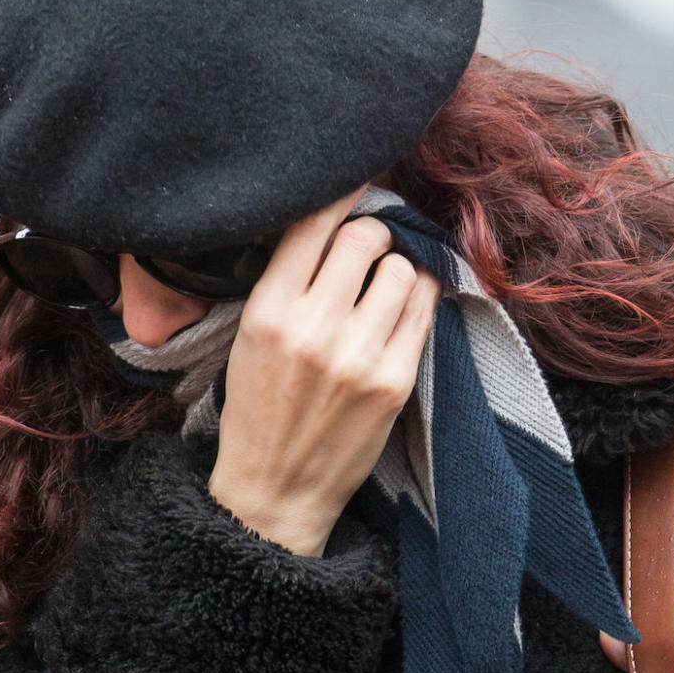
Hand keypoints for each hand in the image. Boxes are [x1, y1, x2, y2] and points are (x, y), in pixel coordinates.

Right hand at [208, 186, 441, 555]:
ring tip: (383, 287)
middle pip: (366, 236)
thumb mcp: (249, 336)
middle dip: (372, 234)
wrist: (276, 488)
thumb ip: (286, 281)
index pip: (314, 223)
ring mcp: (360, 355)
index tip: (353, 183)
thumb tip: (333, 220)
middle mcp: (314, 328)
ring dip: (397, 269)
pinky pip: (424, 309)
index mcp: (268, 311)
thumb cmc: (259, 408)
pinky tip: (402, 307)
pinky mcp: (396, 380)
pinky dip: (418, 298)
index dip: (341, 193)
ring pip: (403, 268)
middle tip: (368, 249)